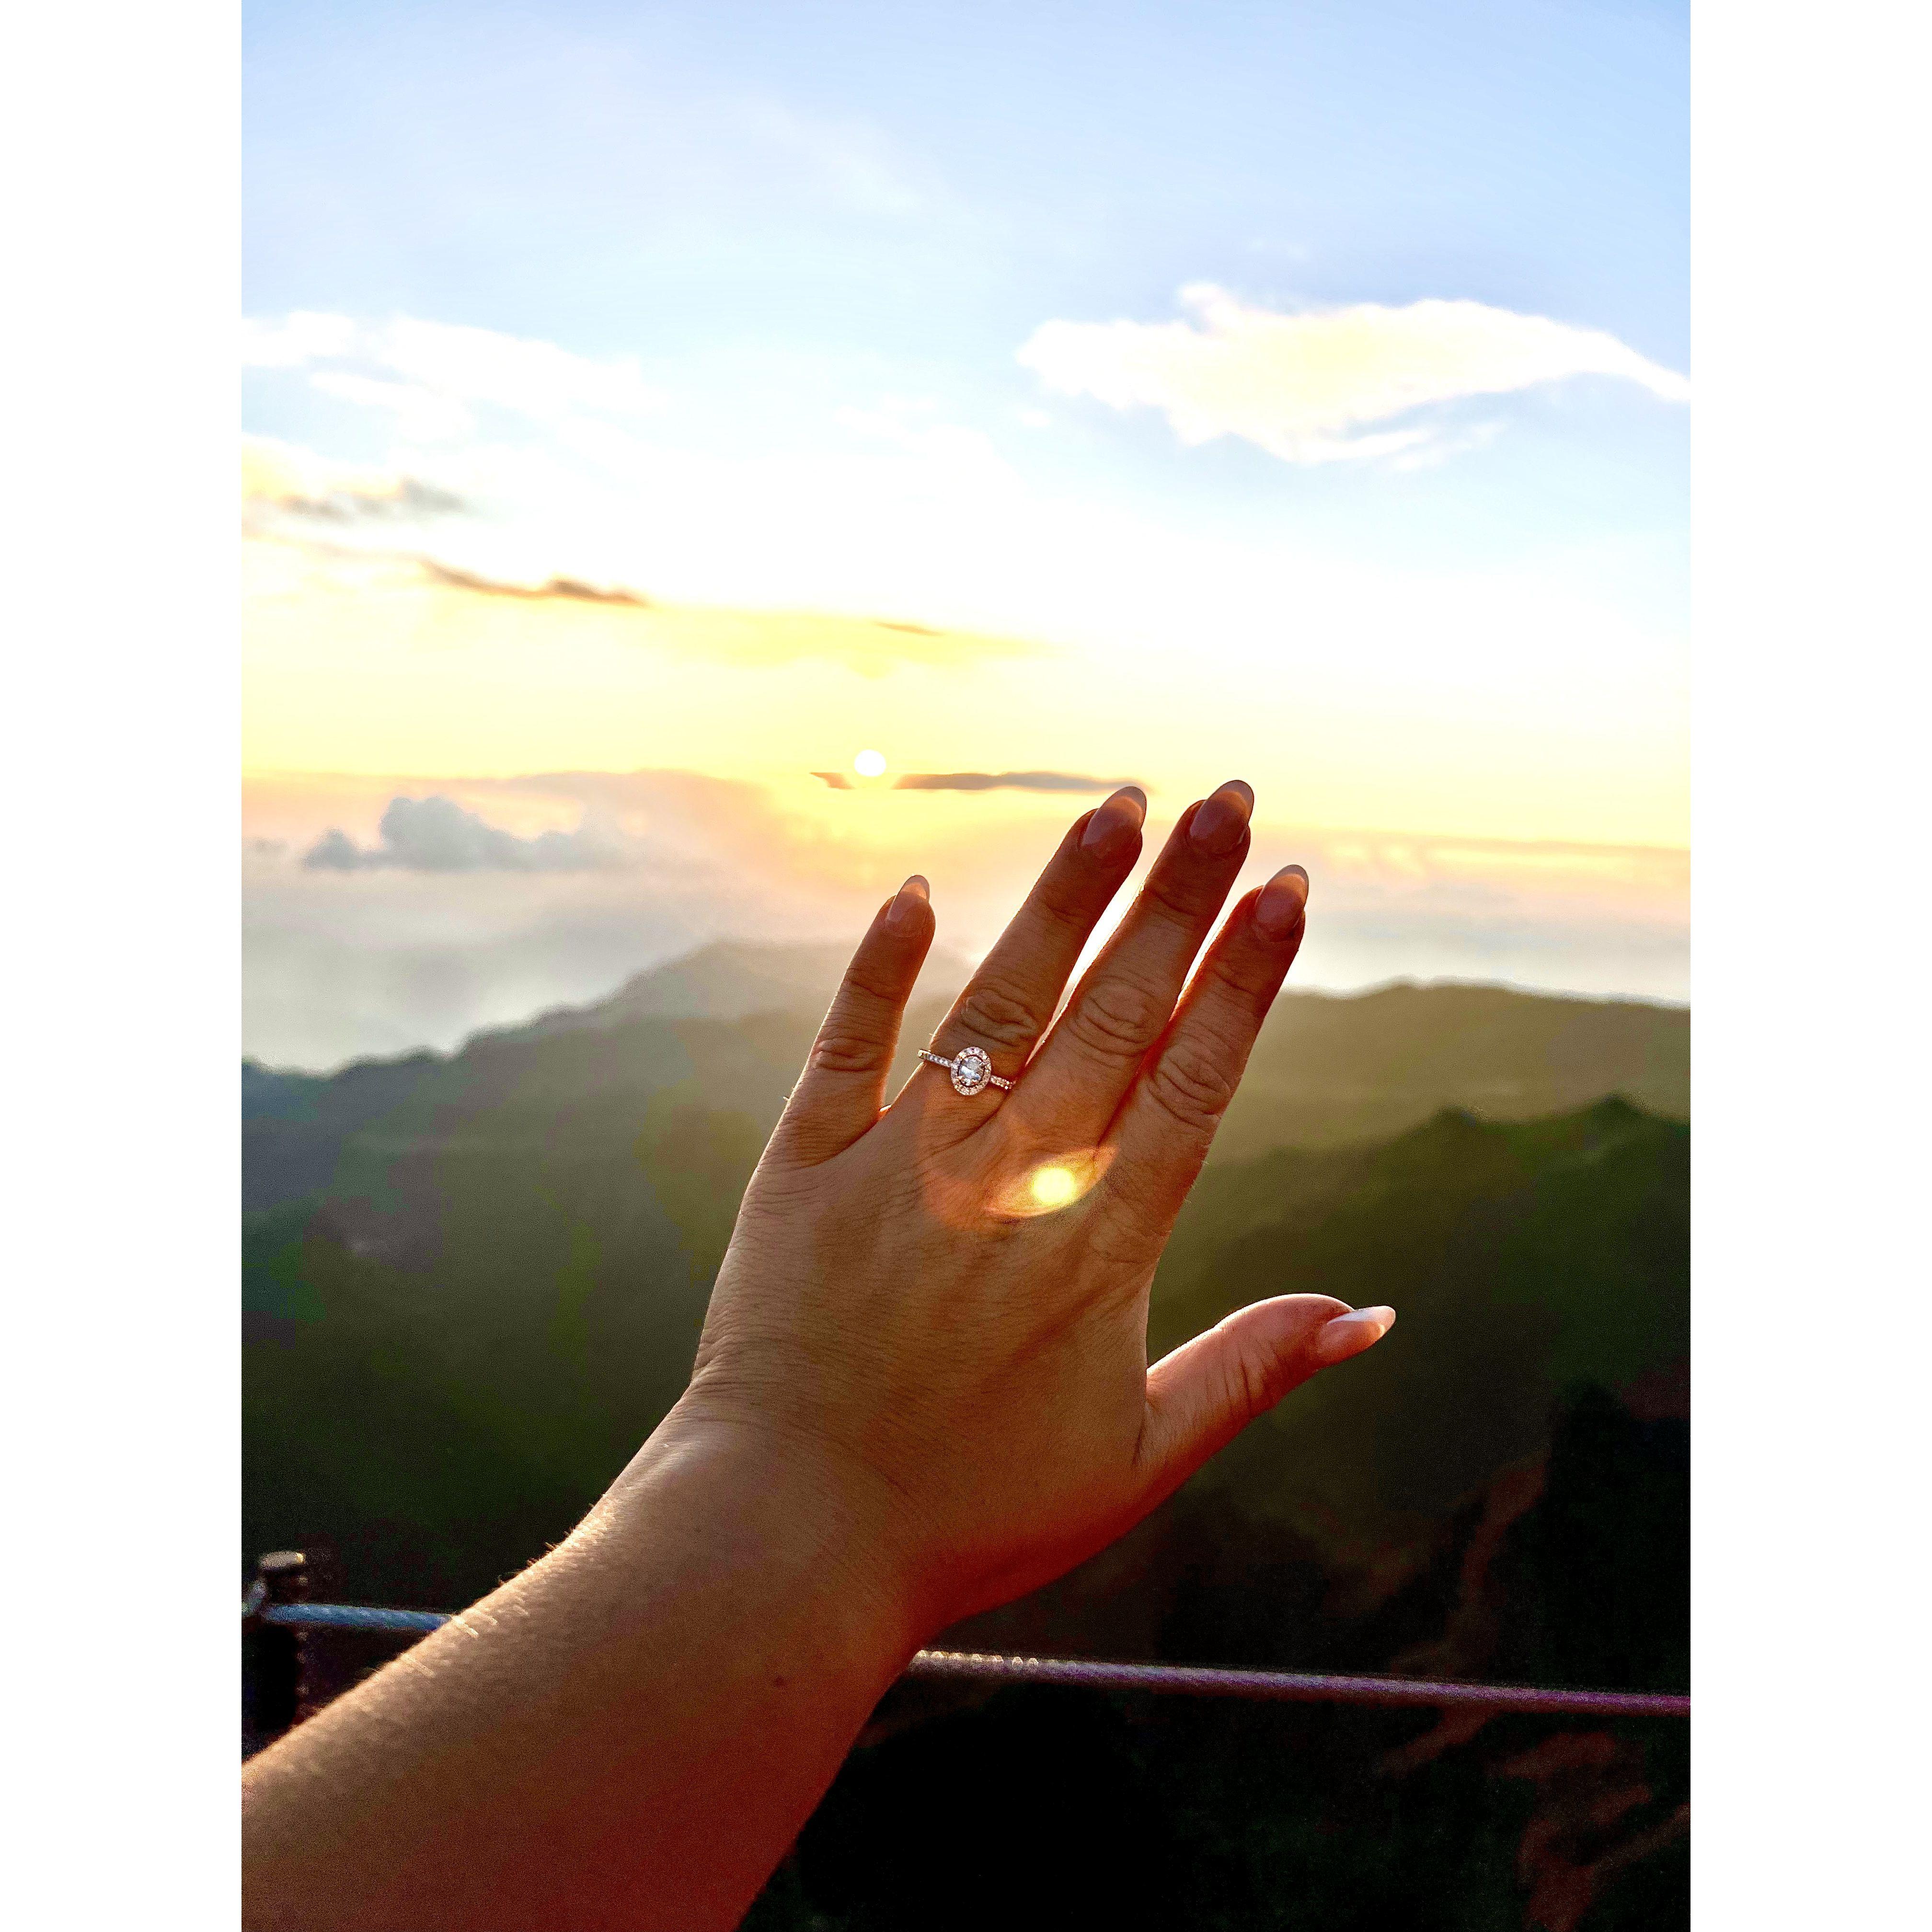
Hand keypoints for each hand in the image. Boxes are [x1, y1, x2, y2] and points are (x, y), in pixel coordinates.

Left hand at [671, 780, 1394, 1639]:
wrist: (789, 1541)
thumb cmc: (972, 1516)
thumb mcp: (1137, 1459)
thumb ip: (1252, 1368)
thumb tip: (1373, 1314)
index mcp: (1098, 1249)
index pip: (1193, 1079)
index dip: (1246, 977)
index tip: (1288, 887)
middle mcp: (1009, 1183)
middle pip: (1116, 1014)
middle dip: (1182, 899)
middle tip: (1231, 799)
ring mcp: (902, 1165)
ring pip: (1001, 1003)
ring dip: (1066, 898)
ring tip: (1121, 806)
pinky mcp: (804, 1166)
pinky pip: (846, 1045)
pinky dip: (879, 966)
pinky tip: (913, 889)